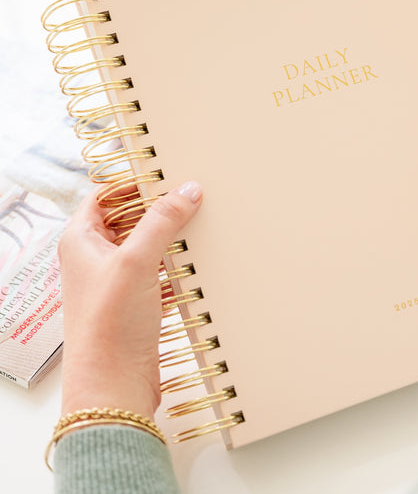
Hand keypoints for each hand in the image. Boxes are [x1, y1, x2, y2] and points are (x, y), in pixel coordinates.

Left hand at [58, 181, 202, 419]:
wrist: (114, 383)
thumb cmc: (108, 325)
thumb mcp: (136, 262)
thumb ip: (162, 221)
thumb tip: (186, 190)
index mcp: (81, 240)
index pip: (106, 195)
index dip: (134, 182)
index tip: (166, 172)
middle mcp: (95, 257)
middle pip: (129, 217)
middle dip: (158, 206)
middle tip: (189, 193)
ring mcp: (116, 278)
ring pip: (146, 242)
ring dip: (170, 234)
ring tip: (198, 221)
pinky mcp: (136, 299)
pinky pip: (158, 267)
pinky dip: (175, 260)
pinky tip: (196, 256)